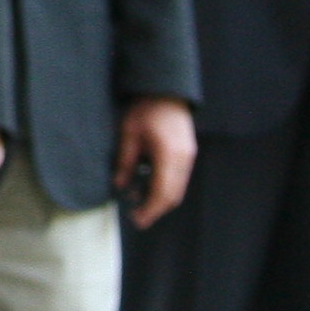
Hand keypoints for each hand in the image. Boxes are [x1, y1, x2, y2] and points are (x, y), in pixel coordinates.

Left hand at [114, 97, 196, 227]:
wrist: (166, 90)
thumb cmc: (146, 109)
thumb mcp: (128, 134)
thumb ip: (125, 162)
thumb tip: (120, 185)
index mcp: (169, 155)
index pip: (162, 193)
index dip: (150, 210)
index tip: (136, 219)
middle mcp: (184, 159)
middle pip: (173, 196)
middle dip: (155, 209)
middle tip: (136, 216)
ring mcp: (189, 157)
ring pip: (178, 189)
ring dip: (160, 199)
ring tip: (138, 199)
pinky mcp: (188, 154)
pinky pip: (179, 179)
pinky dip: (165, 187)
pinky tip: (148, 185)